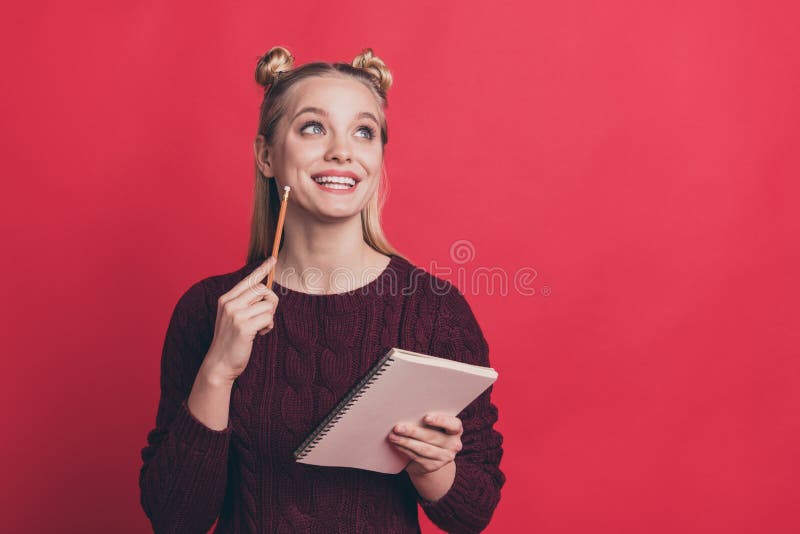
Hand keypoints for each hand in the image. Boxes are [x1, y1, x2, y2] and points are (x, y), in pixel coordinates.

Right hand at [203, 256, 278, 381]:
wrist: (219, 364)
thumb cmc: (230, 341)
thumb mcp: (233, 318)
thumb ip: (245, 304)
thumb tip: (265, 291)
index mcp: (226, 299)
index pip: (248, 280)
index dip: (262, 269)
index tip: (272, 259)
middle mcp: (229, 303)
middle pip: (262, 289)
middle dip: (270, 302)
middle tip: (264, 317)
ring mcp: (235, 314)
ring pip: (267, 304)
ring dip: (269, 317)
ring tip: (259, 329)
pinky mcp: (244, 326)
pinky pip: (268, 318)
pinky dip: (268, 327)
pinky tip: (260, 335)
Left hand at [387, 414, 463, 475]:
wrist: (431, 456)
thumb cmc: (430, 430)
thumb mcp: (434, 424)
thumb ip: (427, 418)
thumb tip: (408, 410)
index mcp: (456, 429)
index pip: (453, 424)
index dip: (440, 421)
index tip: (426, 418)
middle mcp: (454, 444)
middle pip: (433, 437)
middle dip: (413, 432)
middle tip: (398, 427)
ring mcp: (444, 457)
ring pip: (423, 449)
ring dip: (405, 442)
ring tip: (393, 436)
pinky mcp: (433, 466)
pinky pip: (417, 457)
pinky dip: (405, 450)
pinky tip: (396, 444)